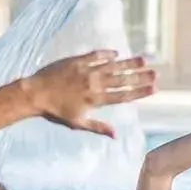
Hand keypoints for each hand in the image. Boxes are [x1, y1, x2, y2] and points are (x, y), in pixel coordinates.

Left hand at [21, 50, 156, 137]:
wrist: (35, 93)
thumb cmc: (55, 112)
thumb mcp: (77, 123)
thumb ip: (98, 127)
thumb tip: (116, 135)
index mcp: (95, 100)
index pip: (123, 96)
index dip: (140, 92)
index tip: (154, 89)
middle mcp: (93, 84)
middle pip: (122, 80)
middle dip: (141, 77)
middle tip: (156, 73)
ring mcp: (86, 71)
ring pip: (112, 66)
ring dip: (129, 63)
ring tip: (144, 60)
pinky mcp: (77, 61)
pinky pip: (96, 56)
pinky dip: (107, 54)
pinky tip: (117, 54)